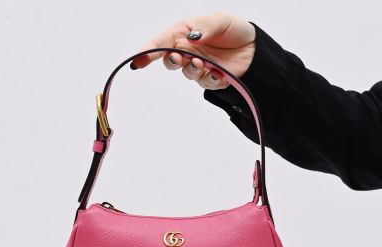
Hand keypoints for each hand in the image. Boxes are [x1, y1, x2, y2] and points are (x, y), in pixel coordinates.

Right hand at [130, 11, 255, 89]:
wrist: (253, 49)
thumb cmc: (234, 30)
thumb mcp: (220, 20)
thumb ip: (204, 27)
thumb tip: (191, 37)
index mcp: (185, 33)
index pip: (162, 42)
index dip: (148, 51)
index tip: (137, 61)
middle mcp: (188, 50)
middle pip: (169, 61)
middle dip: (172, 61)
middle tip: (179, 58)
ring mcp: (197, 66)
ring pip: (186, 73)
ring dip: (192, 69)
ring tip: (203, 63)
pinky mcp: (208, 78)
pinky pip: (204, 82)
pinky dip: (209, 79)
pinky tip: (218, 73)